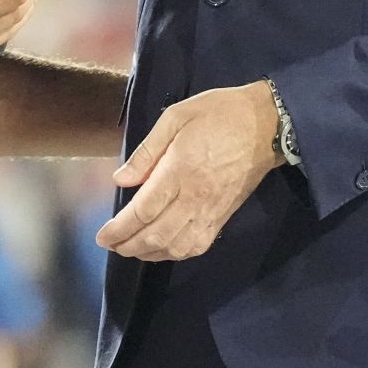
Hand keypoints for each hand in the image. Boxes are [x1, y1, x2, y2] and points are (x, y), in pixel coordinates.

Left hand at [94, 83, 281, 260]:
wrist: (266, 125)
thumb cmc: (218, 114)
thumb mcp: (175, 117)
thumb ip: (147, 151)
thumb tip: (121, 180)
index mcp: (180, 170)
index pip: (143, 210)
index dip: (119, 228)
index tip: (102, 236)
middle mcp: (195, 197)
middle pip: (156, 234)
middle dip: (128, 245)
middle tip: (110, 245)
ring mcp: (211, 211)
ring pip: (176, 246)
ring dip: (150, 253)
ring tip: (130, 249)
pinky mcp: (224, 216)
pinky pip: (198, 246)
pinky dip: (176, 253)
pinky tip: (162, 249)